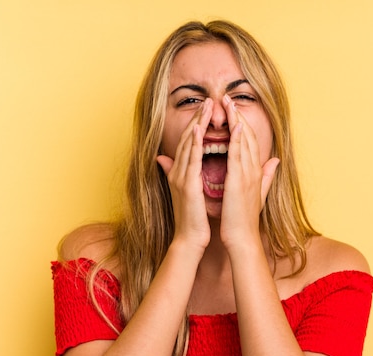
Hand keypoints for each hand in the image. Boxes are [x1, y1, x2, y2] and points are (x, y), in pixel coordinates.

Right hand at [157, 99, 213, 250]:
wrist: (190, 239)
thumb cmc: (194, 219)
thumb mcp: (188, 193)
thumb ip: (179, 174)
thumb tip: (164, 160)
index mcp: (180, 172)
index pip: (189, 143)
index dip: (196, 124)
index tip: (207, 109)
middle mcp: (177, 171)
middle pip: (187, 138)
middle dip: (198, 117)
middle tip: (208, 99)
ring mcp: (181, 177)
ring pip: (188, 144)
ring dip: (197, 123)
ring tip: (206, 106)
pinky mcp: (187, 185)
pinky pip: (191, 160)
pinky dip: (194, 143)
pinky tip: (198, 129)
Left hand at [219, 95, 279, 248]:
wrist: (242, 237)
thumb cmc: (244, 219)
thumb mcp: (256, 193)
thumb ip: (266, 176)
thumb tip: (275, 161)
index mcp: (256, 172)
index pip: (250, 141)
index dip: (242, 123)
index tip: (234, 109)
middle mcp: (254, 170)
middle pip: (248, 136)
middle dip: (238, 115)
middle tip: (228, 98)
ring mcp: (248, 174)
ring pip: (243, 140)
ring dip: (236, 120)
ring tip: (227, 103)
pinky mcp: (238, 180)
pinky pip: (237, 154)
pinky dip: (234, 138)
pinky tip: (231, 125)